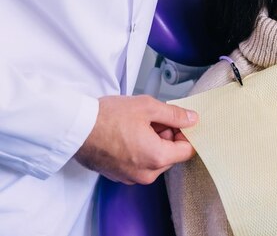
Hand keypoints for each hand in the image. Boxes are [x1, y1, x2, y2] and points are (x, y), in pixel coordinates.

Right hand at [74, 95, 197, 184]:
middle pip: (171, 155)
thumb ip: (175, 115)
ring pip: (155, 160)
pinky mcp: (119, 175)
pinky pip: (140, 164)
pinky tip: (129, 134)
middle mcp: (146, 174)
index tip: (178, 121)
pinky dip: (140, 150)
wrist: (75, 128)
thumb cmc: (108, 117)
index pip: (187, 151)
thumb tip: (192, 119)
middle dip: (168, 136)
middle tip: (155, 118)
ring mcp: (131, 177)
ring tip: (139, 124)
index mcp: (156, 158)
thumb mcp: (148, 107)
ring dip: (154, 142)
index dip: (186, 133)